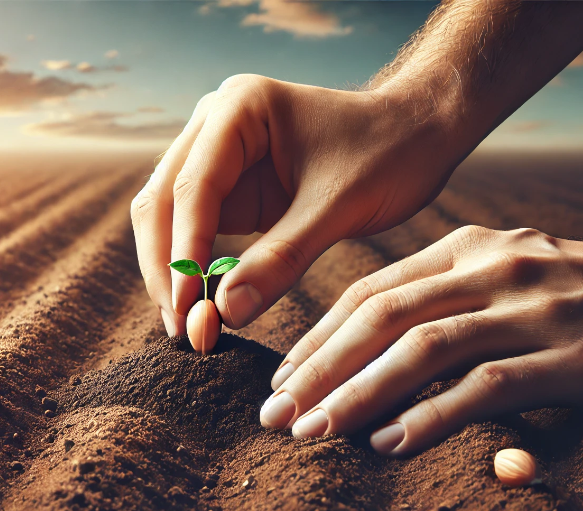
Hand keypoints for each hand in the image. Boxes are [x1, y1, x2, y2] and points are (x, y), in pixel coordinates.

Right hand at [130, 74, 460, 335]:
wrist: (420, 134)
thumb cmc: (388, 153)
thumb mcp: (337, 207)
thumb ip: (280, 258)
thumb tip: (225, 312)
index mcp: (238, 109)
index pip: (192, 187)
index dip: (184, 252)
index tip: (190, 310)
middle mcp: (216, 125)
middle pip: (162, 200)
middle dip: (168, 266)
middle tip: (183, 329)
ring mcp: (219, 156)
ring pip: (170, 218)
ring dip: (174, 272)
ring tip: (190, 328)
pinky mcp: (233, 187)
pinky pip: (199, 232)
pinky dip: (198, 270)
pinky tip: (205, 308)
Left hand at [260, 224, 582, 455]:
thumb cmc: (582, 285)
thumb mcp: (506, 268)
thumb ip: (446, 293)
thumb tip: (375, 347)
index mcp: (465, 248)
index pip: (370, 291)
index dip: (318, 336)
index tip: (281, 377)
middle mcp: (489, 270)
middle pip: (382, 318)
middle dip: (320, 368)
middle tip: (277, 413)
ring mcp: (528, 311)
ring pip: (423, 350)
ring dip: (360, 393)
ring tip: (315, 432)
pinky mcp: (568, 357)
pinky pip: (486, 387)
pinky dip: (432, 415)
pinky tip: (391, 443)